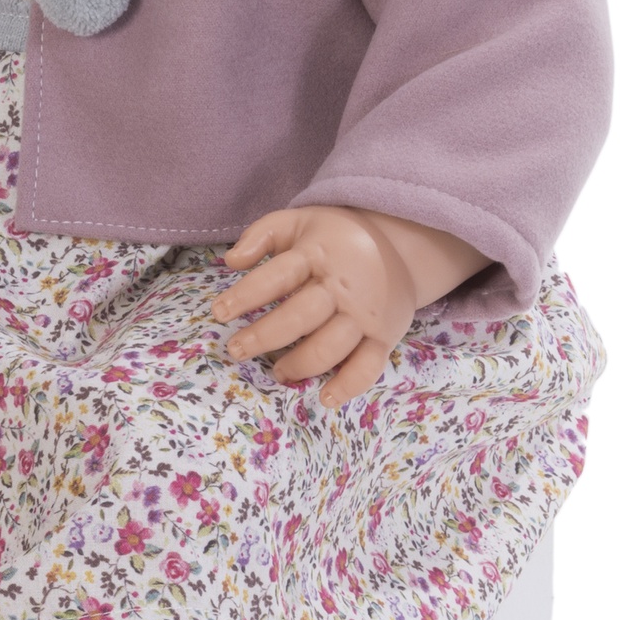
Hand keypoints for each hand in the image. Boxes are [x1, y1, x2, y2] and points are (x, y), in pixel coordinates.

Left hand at [214, 205, 463, 409]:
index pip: (278, 276)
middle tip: (236, 349)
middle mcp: (343, 286)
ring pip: (330, 346)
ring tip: (277, 372)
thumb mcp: (298, 221)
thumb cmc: (335, 237)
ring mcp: (365, 314)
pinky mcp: (385, 336)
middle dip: (264, 336)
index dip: (247, 295)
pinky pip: (368, 366)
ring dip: (299, 364)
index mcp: (318, 254)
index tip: (219, 312)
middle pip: (300, 316)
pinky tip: (325, 397)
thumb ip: (261, 235)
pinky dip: (348, 385)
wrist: (400, 244)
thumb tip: (230, 261)